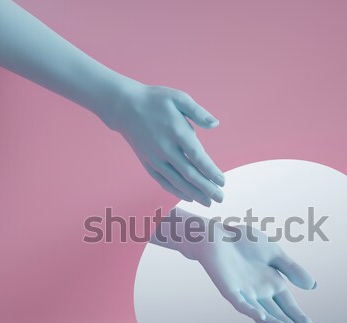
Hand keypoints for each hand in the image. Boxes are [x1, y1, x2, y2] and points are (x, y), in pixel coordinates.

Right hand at [107, 80, 224, 205]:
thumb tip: (215, 124)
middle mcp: (165, 148)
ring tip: (208, 202)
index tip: (222, 181)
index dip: (210, 171)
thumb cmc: (155, 100)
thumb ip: (198, 112)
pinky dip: (177, 191)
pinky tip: (190, 197)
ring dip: (194, 194)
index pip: (197, 156)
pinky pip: (164, 182)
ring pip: (177, 181)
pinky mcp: (148, 164)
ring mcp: (155, 158)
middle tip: (220, 198)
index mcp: (176, 131)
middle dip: (206, 188)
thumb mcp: (178, 97)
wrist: (124, 107)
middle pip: (189, 174)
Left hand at [184, 223, 316, 322]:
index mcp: (272, 283)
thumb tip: (313, 286)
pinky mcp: (229, 290)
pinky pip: (241, 303)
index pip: (288, 305)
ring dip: (274, 322)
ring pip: (261, 313)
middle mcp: (259, 292)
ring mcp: (244, 293)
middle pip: (277, 313)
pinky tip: (262, 316)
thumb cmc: (244, 241)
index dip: (299, 316)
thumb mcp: (274, 253)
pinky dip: (251, 310)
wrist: (219, 234)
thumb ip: (291, 269)